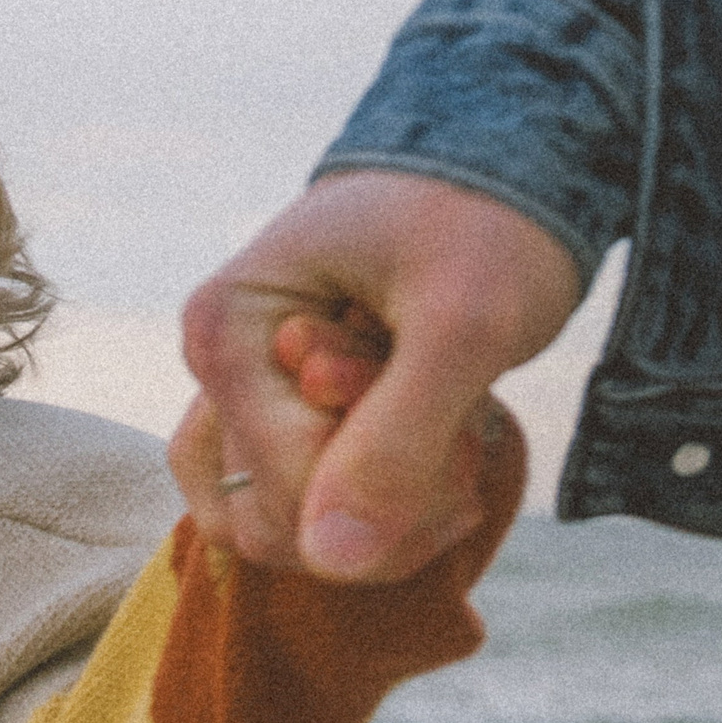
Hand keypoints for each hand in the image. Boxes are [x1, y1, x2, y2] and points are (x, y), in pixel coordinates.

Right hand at [171, 169, 580, 580]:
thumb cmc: (486, 222)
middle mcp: (212, 367)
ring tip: (448, 438)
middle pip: (272, 523)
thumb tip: (331, 561)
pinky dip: (377, 504)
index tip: (466, 419)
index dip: (390, 485)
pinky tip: (435, 452)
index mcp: (225, 330)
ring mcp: (239, 397)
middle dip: (387, 503)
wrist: (509, 161)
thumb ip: (398, 442)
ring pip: (280, 530)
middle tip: (463, 427)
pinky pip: (299, 510)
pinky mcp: (275, 417)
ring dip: (384, 513)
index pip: (286, 487)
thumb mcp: (466, 326)